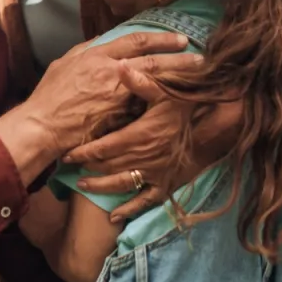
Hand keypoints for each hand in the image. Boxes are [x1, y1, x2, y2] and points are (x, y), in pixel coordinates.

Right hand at [0, 32, 199, 183]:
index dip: (161, 39)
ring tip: (200, 82)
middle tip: (202, 59)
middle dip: (181, 60)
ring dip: (179, 83)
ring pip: (156, 85)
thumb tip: (104, 39)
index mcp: (98, 56)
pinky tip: (180, 106)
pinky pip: (146, 109)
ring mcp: (119, 97)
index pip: (136, 41)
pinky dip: (164, 106)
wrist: (43, 126)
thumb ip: (85, 49)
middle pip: (155, 62)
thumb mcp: (64, 64)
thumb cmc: (49, 96)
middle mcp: (112, 72)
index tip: (180, 40)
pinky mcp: (120, 119)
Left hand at [64, 56, 236, 221]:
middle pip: (110, 166)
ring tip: (83, 185)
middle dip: (88, 167)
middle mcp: (148, 157)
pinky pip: (146, 201)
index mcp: (142, 135)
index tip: (67, 152)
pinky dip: (130, 209)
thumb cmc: (185, 104)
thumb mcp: (165, 90)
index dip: (85, 151)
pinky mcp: (167, 183)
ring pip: (123, 183)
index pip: (106, 147)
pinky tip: (114, 217)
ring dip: (101, 186)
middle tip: (68, 166)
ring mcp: (158, 173)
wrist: (214, 124)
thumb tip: (121, 65)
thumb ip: (142, 81)